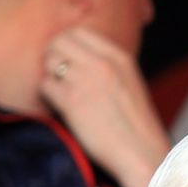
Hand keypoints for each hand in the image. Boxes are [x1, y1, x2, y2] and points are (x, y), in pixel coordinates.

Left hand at [41, 27, 170, 186]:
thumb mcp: (129, 83)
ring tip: (62, 94)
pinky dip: (48, 96)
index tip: (69, 61)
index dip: (67, 45)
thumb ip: (108, 66)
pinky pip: (44, 85)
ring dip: (50, 76)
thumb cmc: (136, 126)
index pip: (79, 32)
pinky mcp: (71, 101)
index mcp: (119, 57)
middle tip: (59, 76)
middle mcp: (102, 64)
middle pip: (58, 41)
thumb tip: (76, 56)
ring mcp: (86, 80)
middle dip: (53, 56)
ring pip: (49, 61)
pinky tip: (61, 108)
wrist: (143, 155)